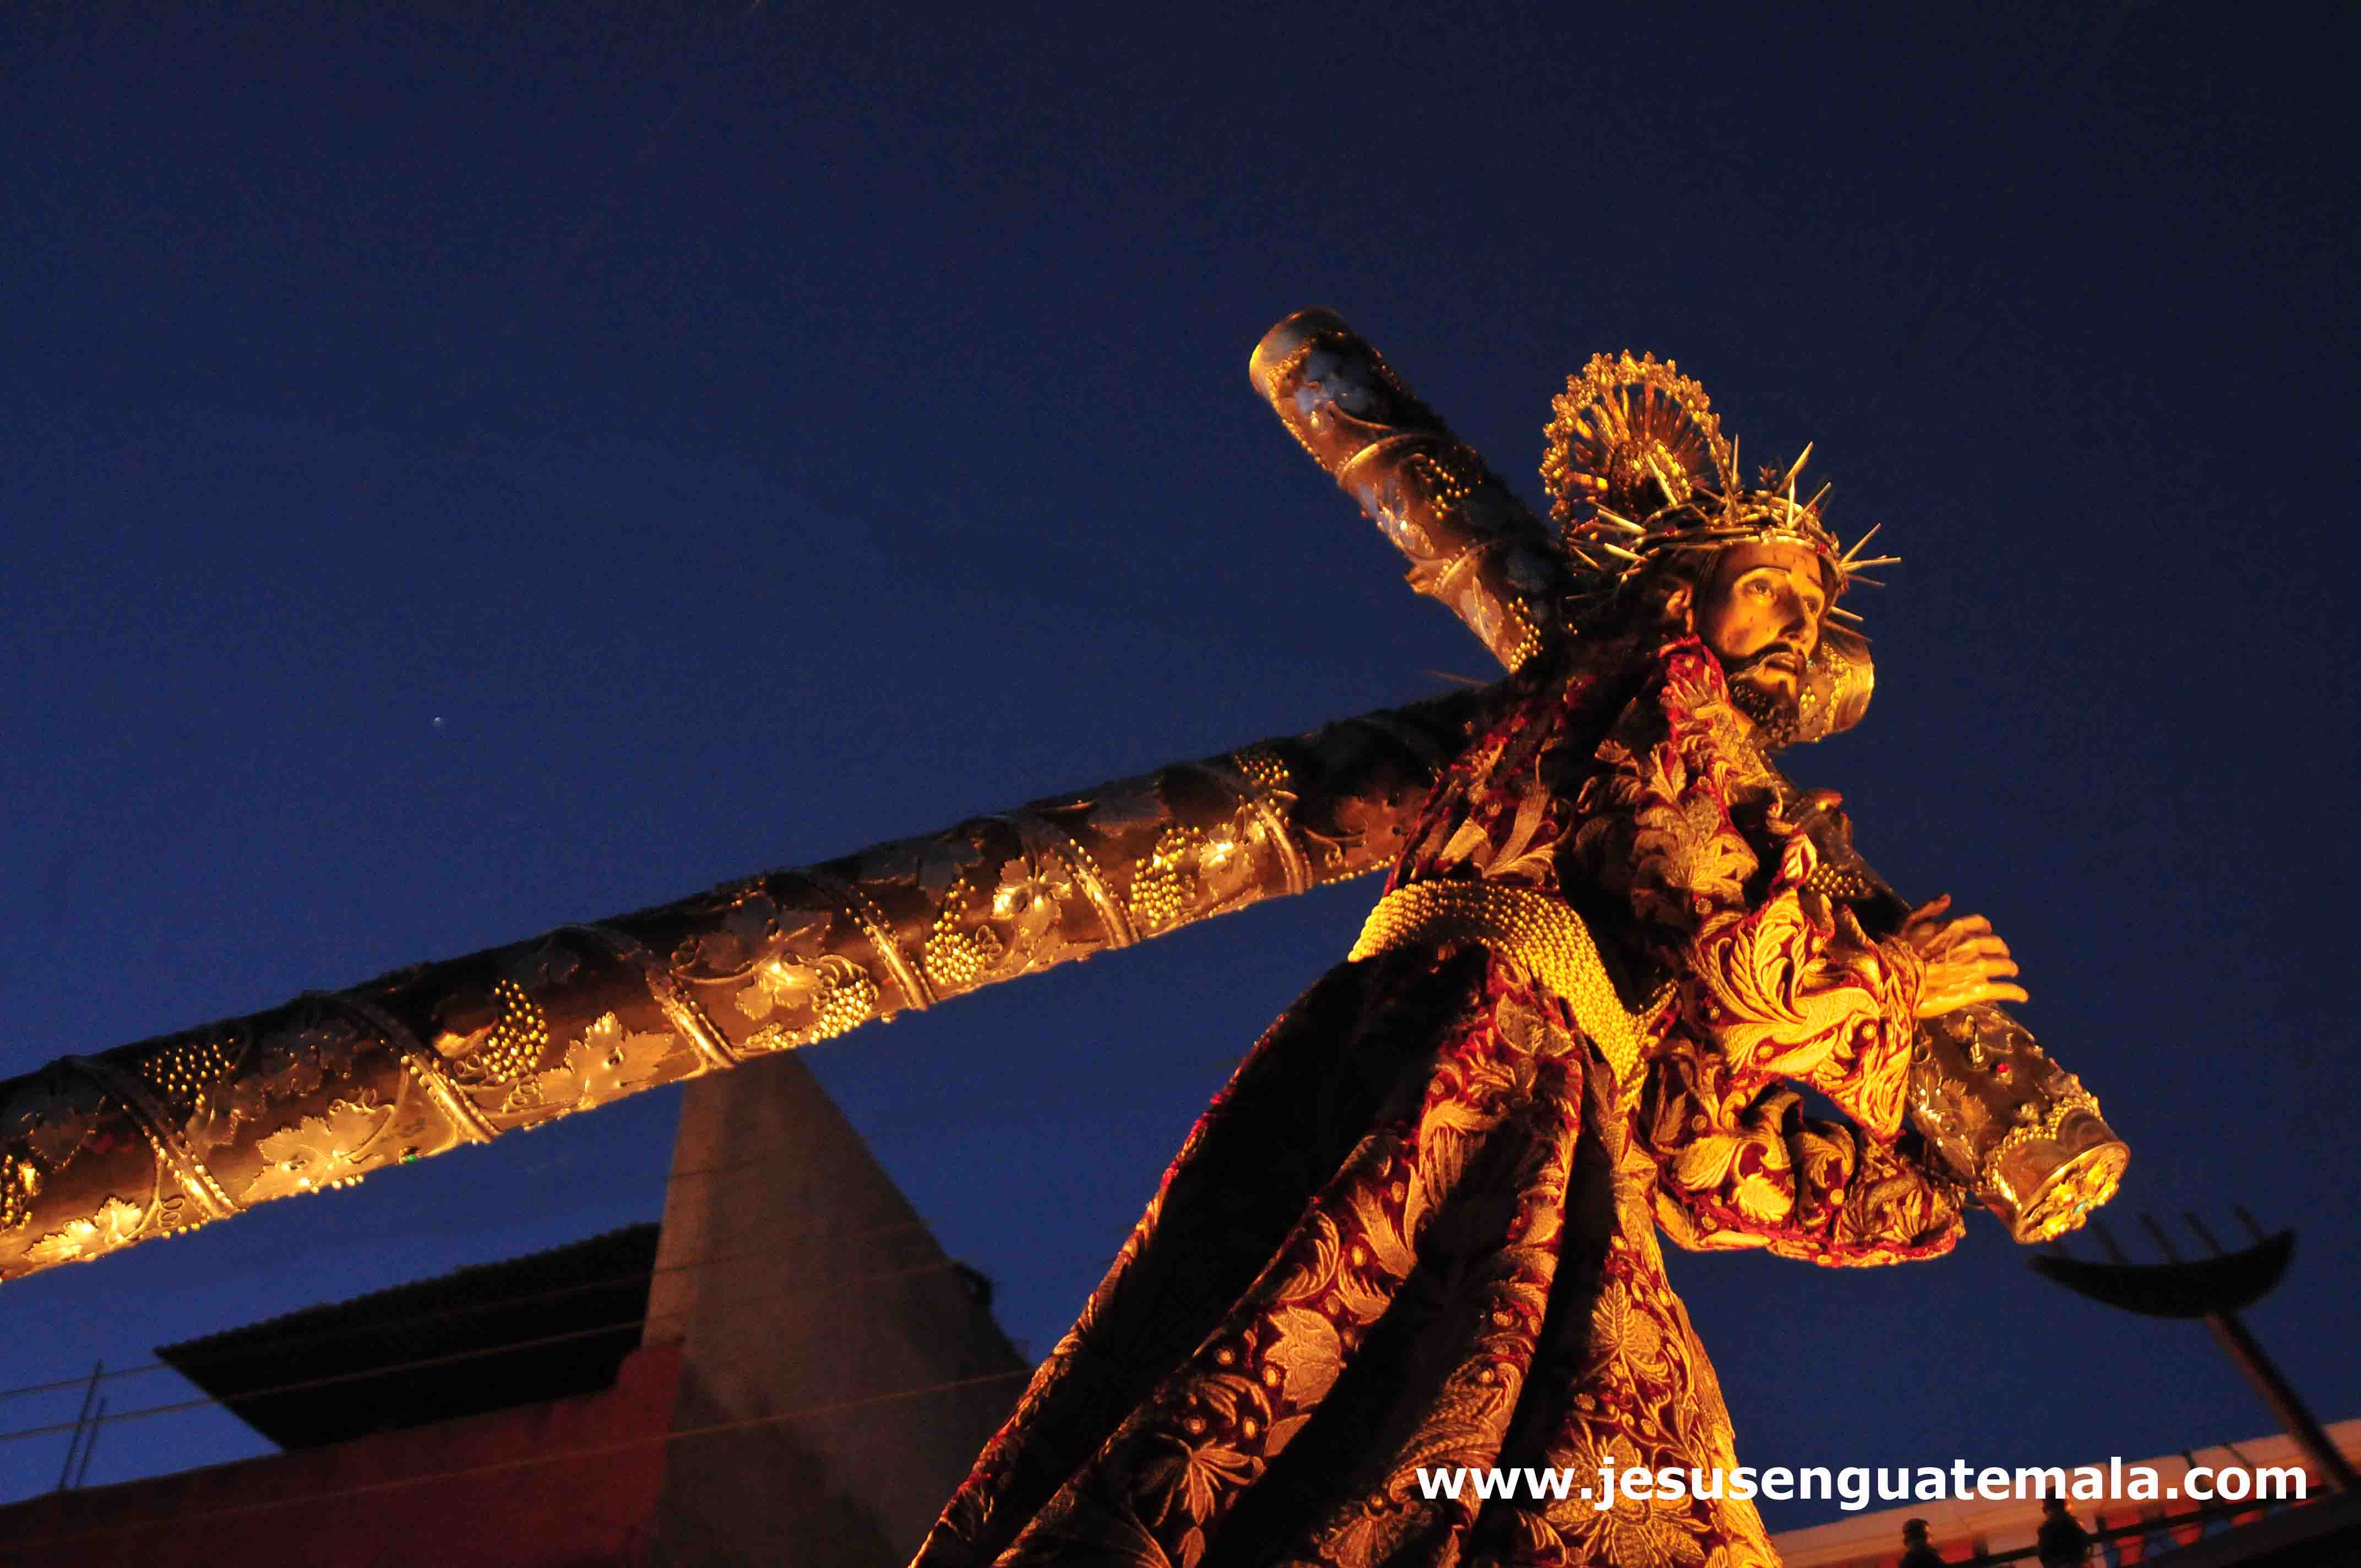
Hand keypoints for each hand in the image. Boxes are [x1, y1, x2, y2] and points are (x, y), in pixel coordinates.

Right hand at [1901, 894, 2026, 1017]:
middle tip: (2002, 956)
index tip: (1988, 934)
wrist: (1897, 978)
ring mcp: (1976, 967)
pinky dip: (2015, 992)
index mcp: (1955, 928)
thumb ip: (1929, 909)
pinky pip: (2003, 989)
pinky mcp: (1978, 988)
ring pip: (2003, 965)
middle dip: (2001, 950)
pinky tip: (2022, 996)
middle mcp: (1970, 945)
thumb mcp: (1908, 923)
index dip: (1986, 929)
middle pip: (1996, 944)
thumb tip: (1948, 897)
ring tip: (2012, 973)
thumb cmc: (1898, 951)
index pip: (1980, 924)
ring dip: (2010, 968)